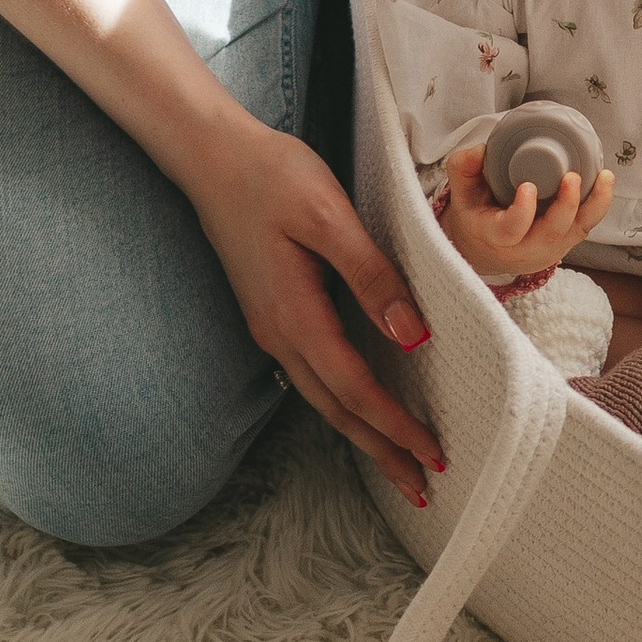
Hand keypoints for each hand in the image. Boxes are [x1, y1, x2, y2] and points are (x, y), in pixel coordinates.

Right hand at [183, 114, 444, 501]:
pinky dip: (344, 399)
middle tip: (421, 486)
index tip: (431, 456)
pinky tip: (361, 403)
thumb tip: (411, 336)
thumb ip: (371, 277)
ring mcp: (270, 325)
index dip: (395, 427)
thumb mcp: (329, 218)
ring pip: (322, 395)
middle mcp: (278, 333)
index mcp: (294, 316)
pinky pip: (313, 371)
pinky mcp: (271, 310)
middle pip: (336, 409)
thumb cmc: (271, 176)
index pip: (355, 389)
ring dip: (361, 431)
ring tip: (397, 460)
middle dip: (380, 451)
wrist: (209, 154)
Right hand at [438, 144, 614, 278]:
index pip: (510, 231)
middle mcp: (524, 248)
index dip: (522, 212)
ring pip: (575, 232)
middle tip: (572, 177)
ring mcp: (547, 249)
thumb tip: (482, 149)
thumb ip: (463, 168)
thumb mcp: (461, 194)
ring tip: (604, 177)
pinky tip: (604, 182)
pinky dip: (598, 205)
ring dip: (594, 205)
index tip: (527, 186)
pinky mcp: (564, 243)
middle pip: (550, 234)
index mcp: (494, 237)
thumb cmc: (475, 216)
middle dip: (566, 207)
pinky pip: (584, 227)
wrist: (486, 249)